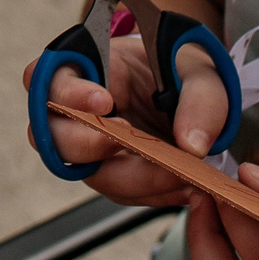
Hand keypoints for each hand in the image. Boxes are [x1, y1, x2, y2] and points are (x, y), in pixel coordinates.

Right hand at [22, 32, 230, 205]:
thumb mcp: (203, 76)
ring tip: (180, 172)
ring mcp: (91, 145)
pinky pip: (120, 191)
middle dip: (93, 146)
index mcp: (92, 67)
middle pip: (55, 136)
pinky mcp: (110, 172)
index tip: (103, 102)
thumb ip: (201, 102)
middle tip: (135, 143)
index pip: (54, 79)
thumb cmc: (185, 74)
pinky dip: (153, 192)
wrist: (194, 100)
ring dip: (136, 178)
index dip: (68, 94)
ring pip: (90, 172)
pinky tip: (182, 183)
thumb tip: (191, 146)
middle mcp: (79, 110)